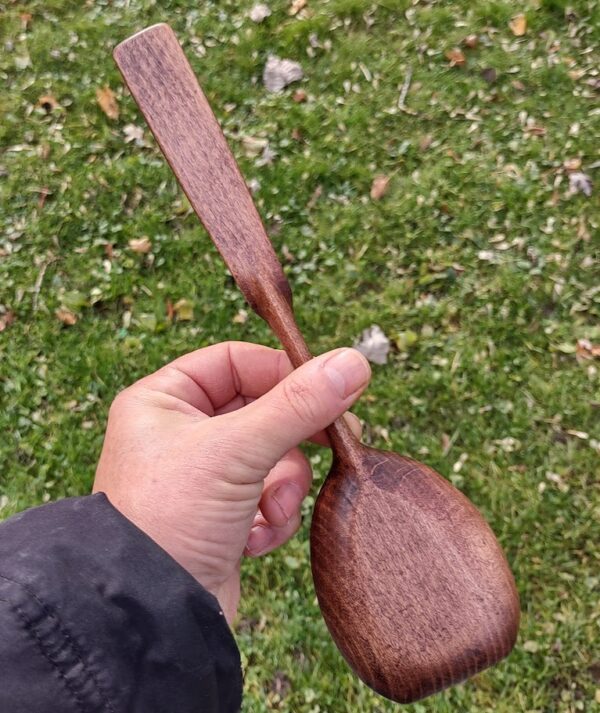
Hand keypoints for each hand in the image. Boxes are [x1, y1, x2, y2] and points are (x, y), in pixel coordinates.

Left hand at [93, 342, 370, 621]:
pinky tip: (255, 540)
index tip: (329, 388)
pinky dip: (272, 517)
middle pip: (263, 410)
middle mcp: (181, 433)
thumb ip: (297, 404)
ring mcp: (203, 477)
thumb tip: (353, 362)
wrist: (152, 617)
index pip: (237, 362)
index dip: (284, 372)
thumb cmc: (169, 519)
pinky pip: (269, 496)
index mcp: (164, 401)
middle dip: (294, 437)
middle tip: (339, 440)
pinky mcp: (222, 516)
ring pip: (274, 457)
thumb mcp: (236, 451)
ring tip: (272, 510)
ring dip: (284, 486)